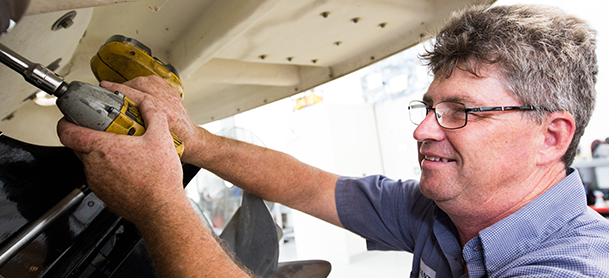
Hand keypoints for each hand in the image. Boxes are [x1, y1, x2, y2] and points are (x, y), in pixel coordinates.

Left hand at [57, 99, 184, 224]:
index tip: (71, 117)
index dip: (65, 121)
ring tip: (123, 151)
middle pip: (78, 145)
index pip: (67, 132)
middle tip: (107, 130)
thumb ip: (153, 115)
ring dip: (101, 154)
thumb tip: (148, 105)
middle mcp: (94, 166)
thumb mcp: (161, 139)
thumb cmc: (158, 180)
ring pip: (90, 162)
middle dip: (89, 135)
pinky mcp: (104, 194)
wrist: (161, 210)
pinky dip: (108, 170)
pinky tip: (128, 169)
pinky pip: (100, 177)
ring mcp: (97, 182)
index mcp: (103, 149)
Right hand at [99, 76, 201, 162]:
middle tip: (108, 87)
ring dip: (131, 82)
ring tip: (119, 87)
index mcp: (167, 118)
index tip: (106, 89)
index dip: (121, 92)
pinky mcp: (173, 93)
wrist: (191, 141)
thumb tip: (113, 129)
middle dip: (123, 85)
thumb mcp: (154, 143)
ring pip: (149, 81)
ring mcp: (173, 97)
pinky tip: (134, 86)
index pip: (142, 98)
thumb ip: (137, 134)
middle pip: (143, 86)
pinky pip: (156, 80)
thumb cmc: (176, 145)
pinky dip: (143, 81)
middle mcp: (171, 105)